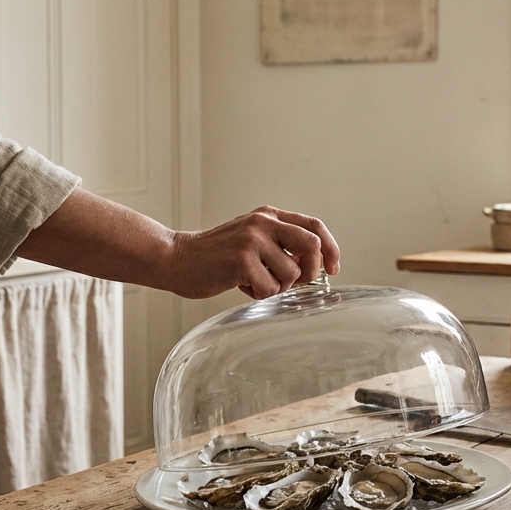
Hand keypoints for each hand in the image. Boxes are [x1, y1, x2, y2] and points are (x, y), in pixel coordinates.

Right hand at [172, 207, 339, 299]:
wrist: (177, 259)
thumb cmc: (217, 256)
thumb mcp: (252, 239)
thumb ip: (281, 244)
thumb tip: (316, 265)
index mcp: (269, 215)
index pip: (315, 226)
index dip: (331, 249)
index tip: (333, 268)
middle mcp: (263, 223)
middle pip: (313, 246)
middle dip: (310, 271)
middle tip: (294, 282)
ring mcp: (252, 240)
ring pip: (292, 274)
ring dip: (277, 287)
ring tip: (254, 281)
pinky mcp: (241, 261)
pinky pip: (270, 289)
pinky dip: (259, 294)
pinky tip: (240, 285)